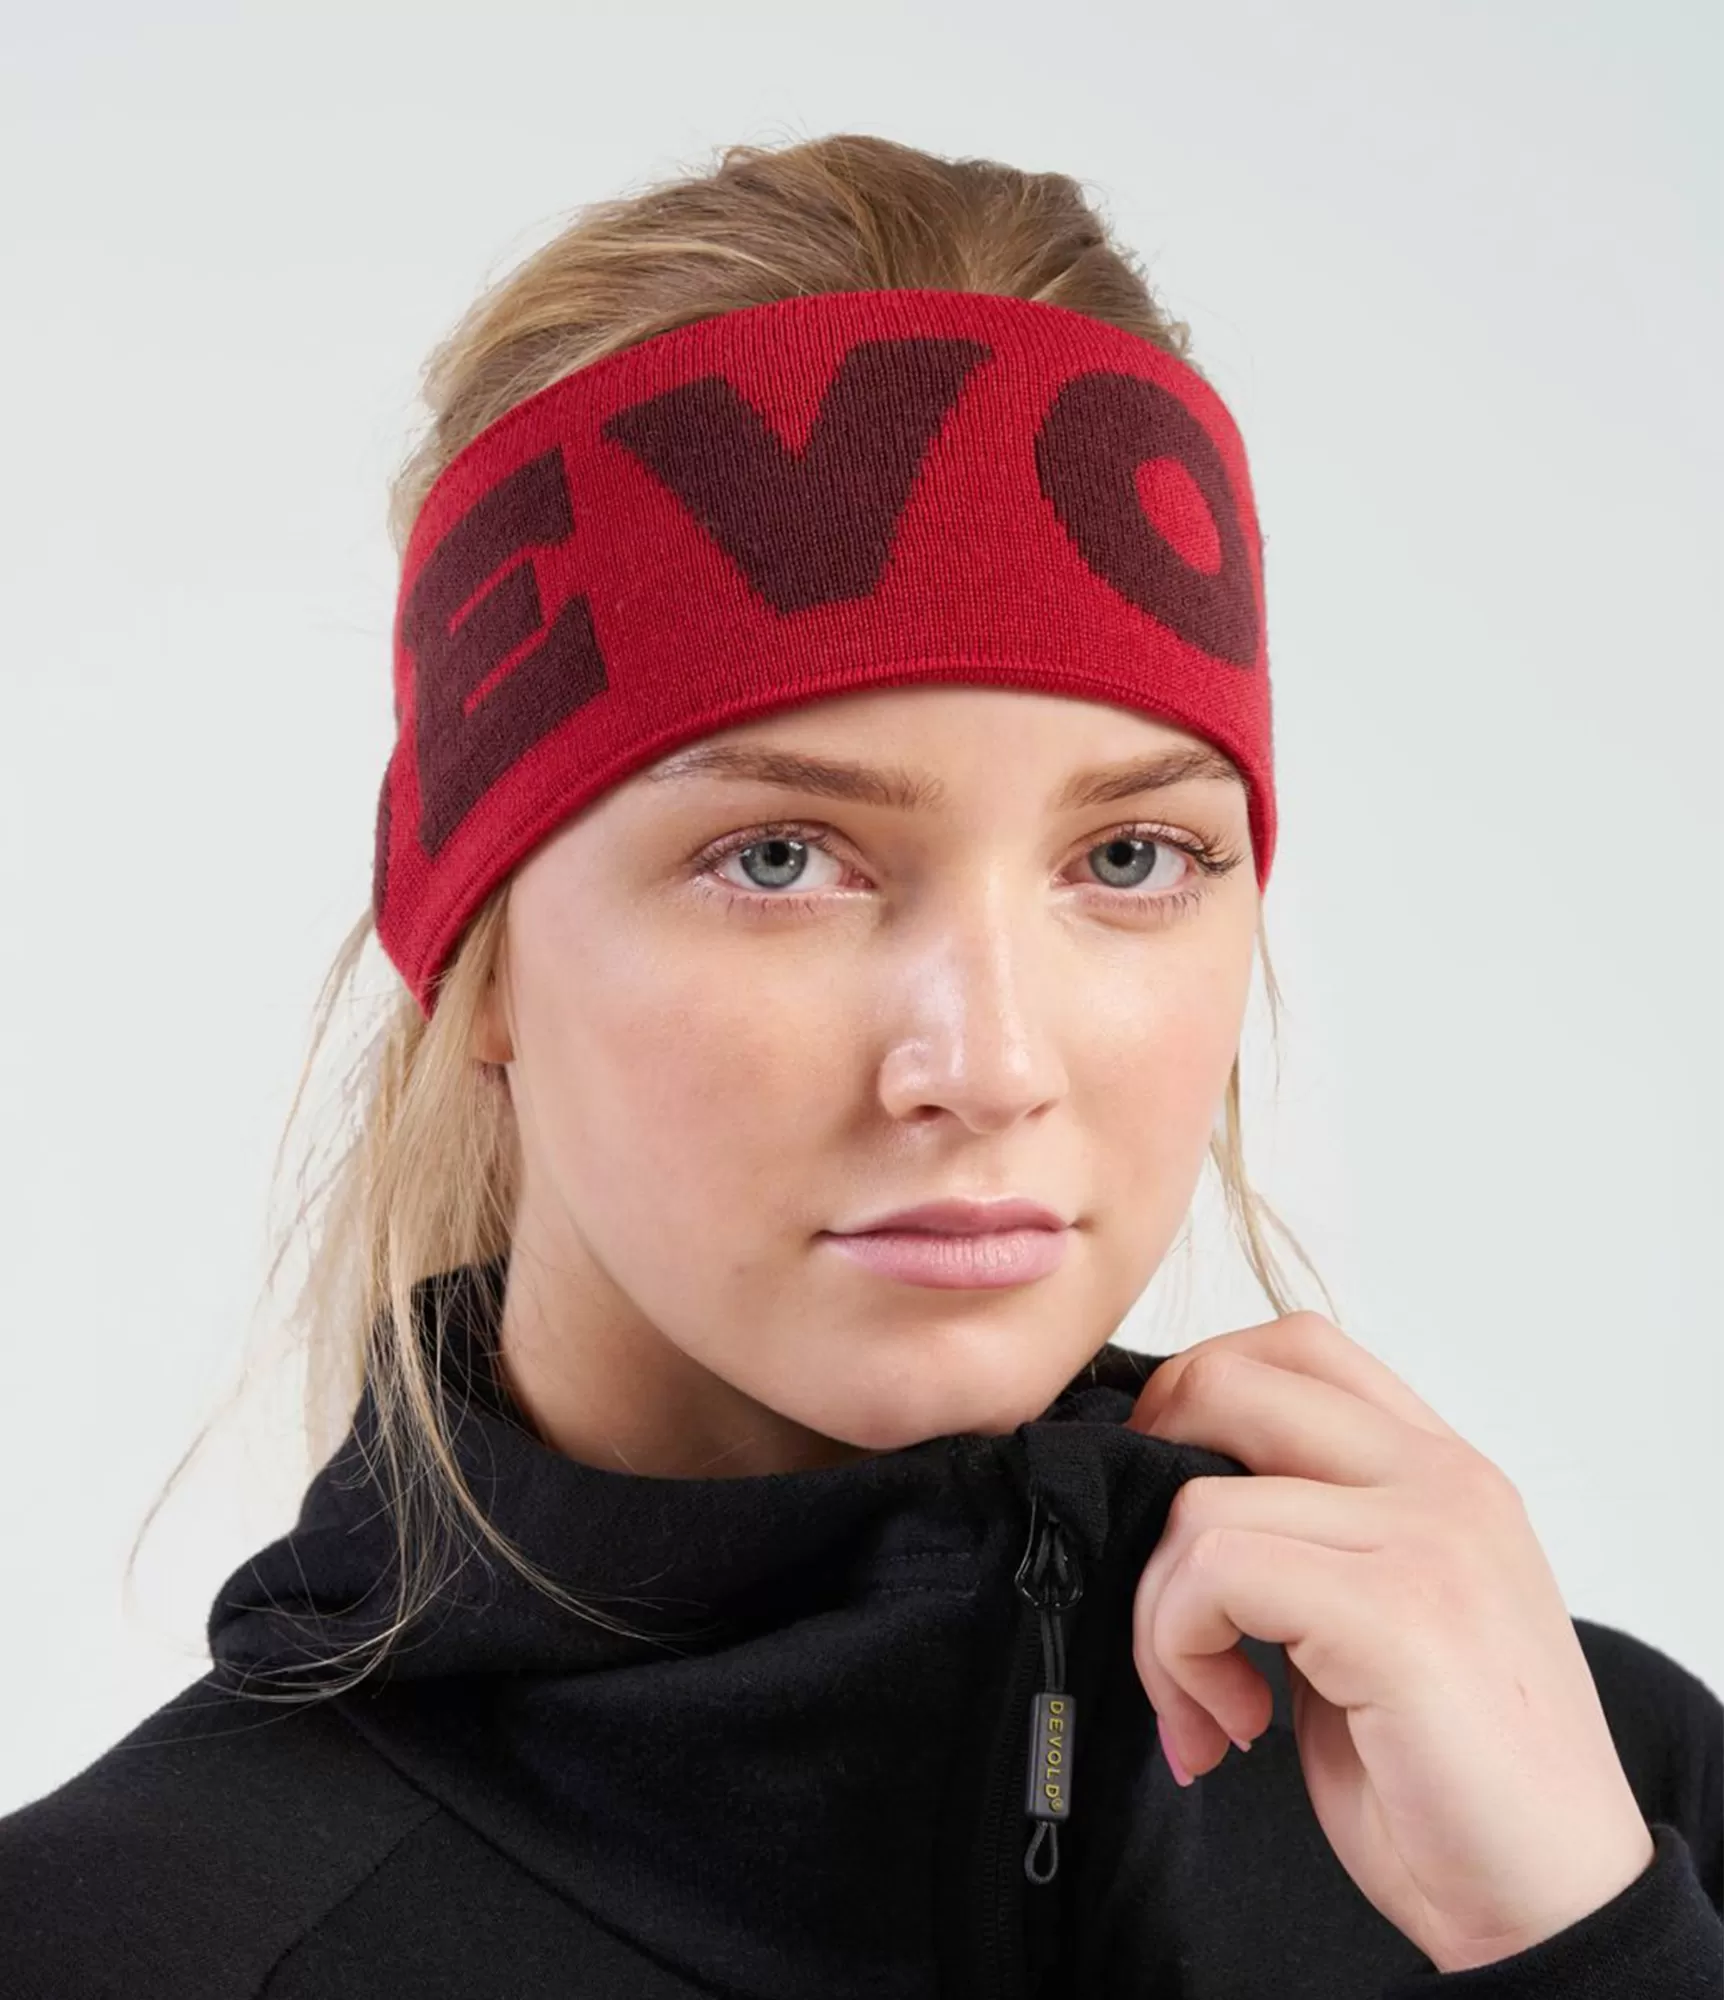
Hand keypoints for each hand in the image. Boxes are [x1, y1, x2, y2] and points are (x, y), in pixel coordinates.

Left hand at [1126, 1311, 1655, 1973]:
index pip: (1293, 1345)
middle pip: (1230, 1382)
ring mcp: (1428, 1537)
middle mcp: (1443, 1481)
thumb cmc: (1449, 1773)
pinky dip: (1179, 1651)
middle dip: (1145, 1475)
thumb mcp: (1379, 1611)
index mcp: (1442, 1470)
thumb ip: (1308, 1530)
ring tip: (1208, 1703)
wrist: (1551, 1903)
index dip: (1193, 1398)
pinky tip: (1232, 1722)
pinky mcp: (1398, 1613)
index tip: (1165, 1506)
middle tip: (1158, 1585)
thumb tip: (1160, 1489)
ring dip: (1158, 1617)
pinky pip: (1212, 1573)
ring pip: (1195, 1502)